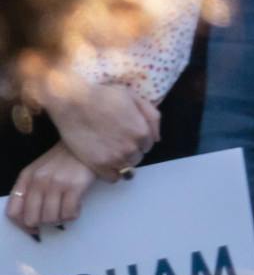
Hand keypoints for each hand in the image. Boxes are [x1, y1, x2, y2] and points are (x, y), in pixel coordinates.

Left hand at [7, 144, 97, 237]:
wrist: (88, 142)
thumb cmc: (65, 159)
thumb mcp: (40, 170)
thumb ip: (30, 190)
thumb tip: (31, 220)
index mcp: (26, 177)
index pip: (13, 211)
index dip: (22, 225)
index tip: (34, 228)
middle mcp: (38, 181)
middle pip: (32, 219)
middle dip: (44, 222)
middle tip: (55, 215)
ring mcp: (56, 183)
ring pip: (51, 219)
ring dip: (60, 219)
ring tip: (67, 208)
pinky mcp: (74, 186)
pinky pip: (68, 214)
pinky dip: (73, 215)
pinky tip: (77, 205)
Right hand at [40, 79, 157, 180]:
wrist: (74, 103)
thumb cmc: (105, 96)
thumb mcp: (135, 98)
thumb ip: (152, 117)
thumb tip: (157, 138)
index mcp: (142, 132)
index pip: (148, 144)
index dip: (139, 139)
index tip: (128, 134)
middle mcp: (131, 148)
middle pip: (138, 157)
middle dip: (131, 150)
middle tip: (117, 140)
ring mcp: (114, 158)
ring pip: (127, 167)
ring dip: (122, 161)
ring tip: (110, 149)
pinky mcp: (98, 165)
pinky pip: (113, 178)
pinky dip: (111, 172)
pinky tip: (105, 161)